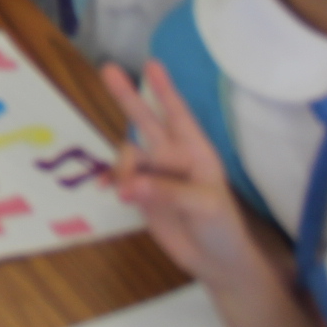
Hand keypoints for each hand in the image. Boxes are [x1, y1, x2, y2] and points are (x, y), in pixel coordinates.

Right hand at [101, 61, 256, 280]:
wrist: (216, 262)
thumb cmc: (222, 227)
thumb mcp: (203, 205)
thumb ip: (166, 192)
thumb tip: (126, 185)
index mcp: (195, 152)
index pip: (177, 114)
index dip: (164, 89)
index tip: (151, 64)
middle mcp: (172, 157)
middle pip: (145, 121)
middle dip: (127, 97)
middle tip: (108, 69)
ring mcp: (154, 176)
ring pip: (127, 156)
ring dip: (121, 169)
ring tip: (124, 193)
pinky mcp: (141, 196)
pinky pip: (118, 179)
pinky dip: (110, 182)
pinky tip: (104, 190)